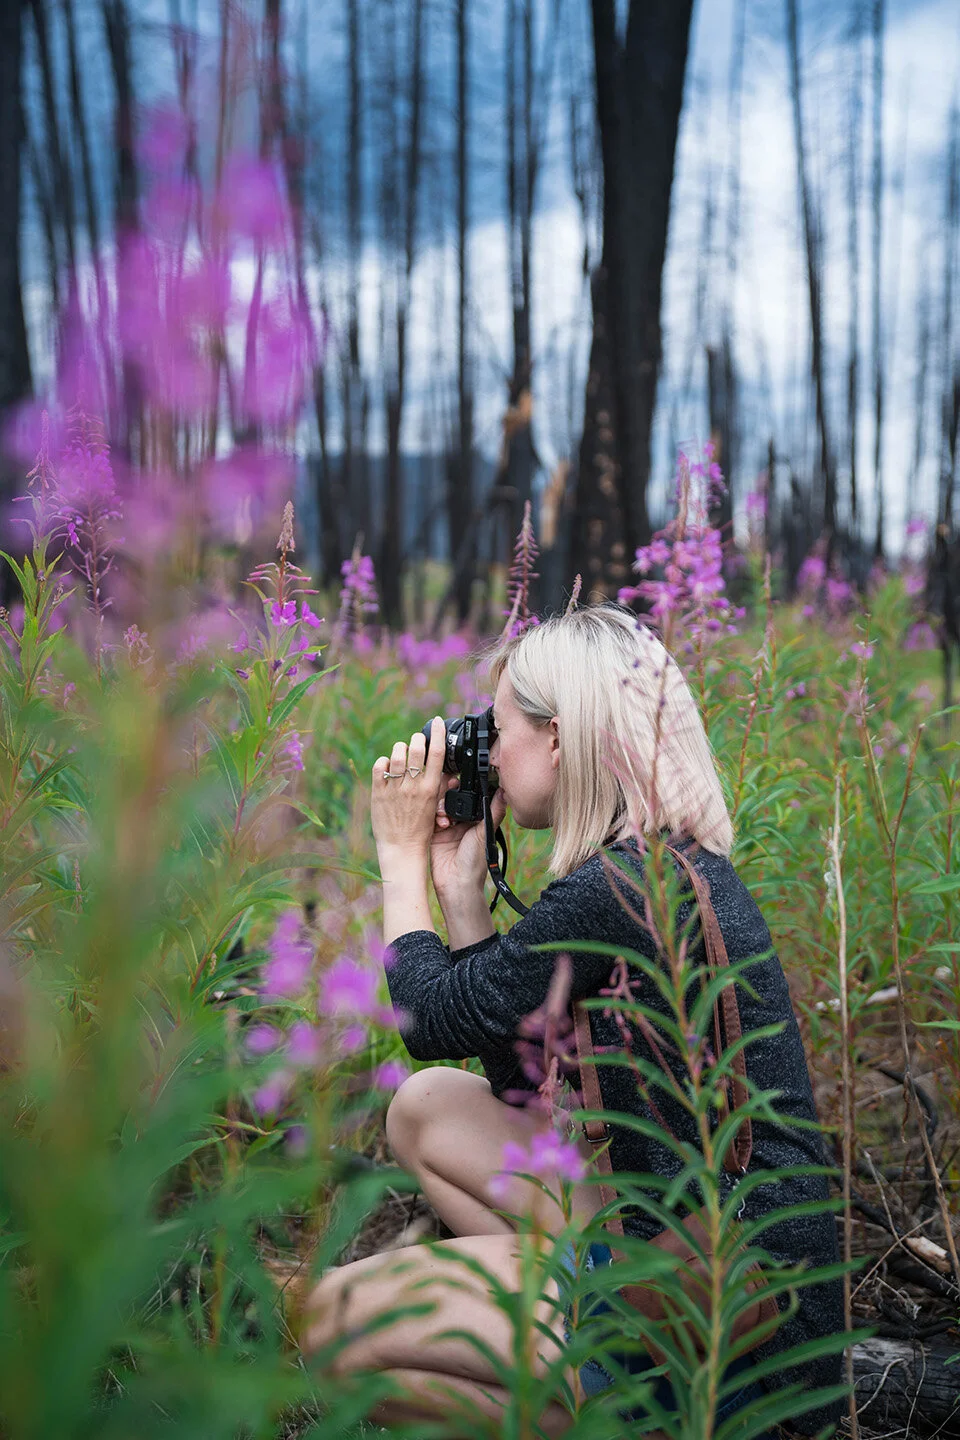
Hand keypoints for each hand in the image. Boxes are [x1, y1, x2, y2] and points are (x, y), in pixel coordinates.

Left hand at [371, 717, 446, 858]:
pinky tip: (387, 767)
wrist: (402, 848)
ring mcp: (395, 789)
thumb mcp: (434, 805)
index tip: (439, 722)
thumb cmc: (420, 828)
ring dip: (399, 749)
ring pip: (396, 753)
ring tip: (400, 754)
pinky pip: (379, 765)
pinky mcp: (378, 792)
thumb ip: (435, 784)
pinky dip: (383, 762)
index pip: (437, 753)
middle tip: (417, 741)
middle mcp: (413, 786)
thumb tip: (438, 764)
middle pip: (416, 748)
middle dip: (417, 739)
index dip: (439, 733)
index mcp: (431, 788)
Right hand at [430, 778, 507, 895]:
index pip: (469, 797)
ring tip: (445, 814)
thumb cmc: (475, 862)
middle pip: (452, 798)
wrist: (456, 883)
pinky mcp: (434, 834)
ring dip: (441, 804)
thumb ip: (493, 811)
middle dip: (449, 792)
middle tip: (450, 788)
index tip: (460, 779)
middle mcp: (461, 821)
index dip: (464, 787)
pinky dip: (433, 815)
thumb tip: (505, 791)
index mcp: (476, 820)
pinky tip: (440, 822)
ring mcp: (447, 827)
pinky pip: (430, 817)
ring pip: (440, 805)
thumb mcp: (485, 833)